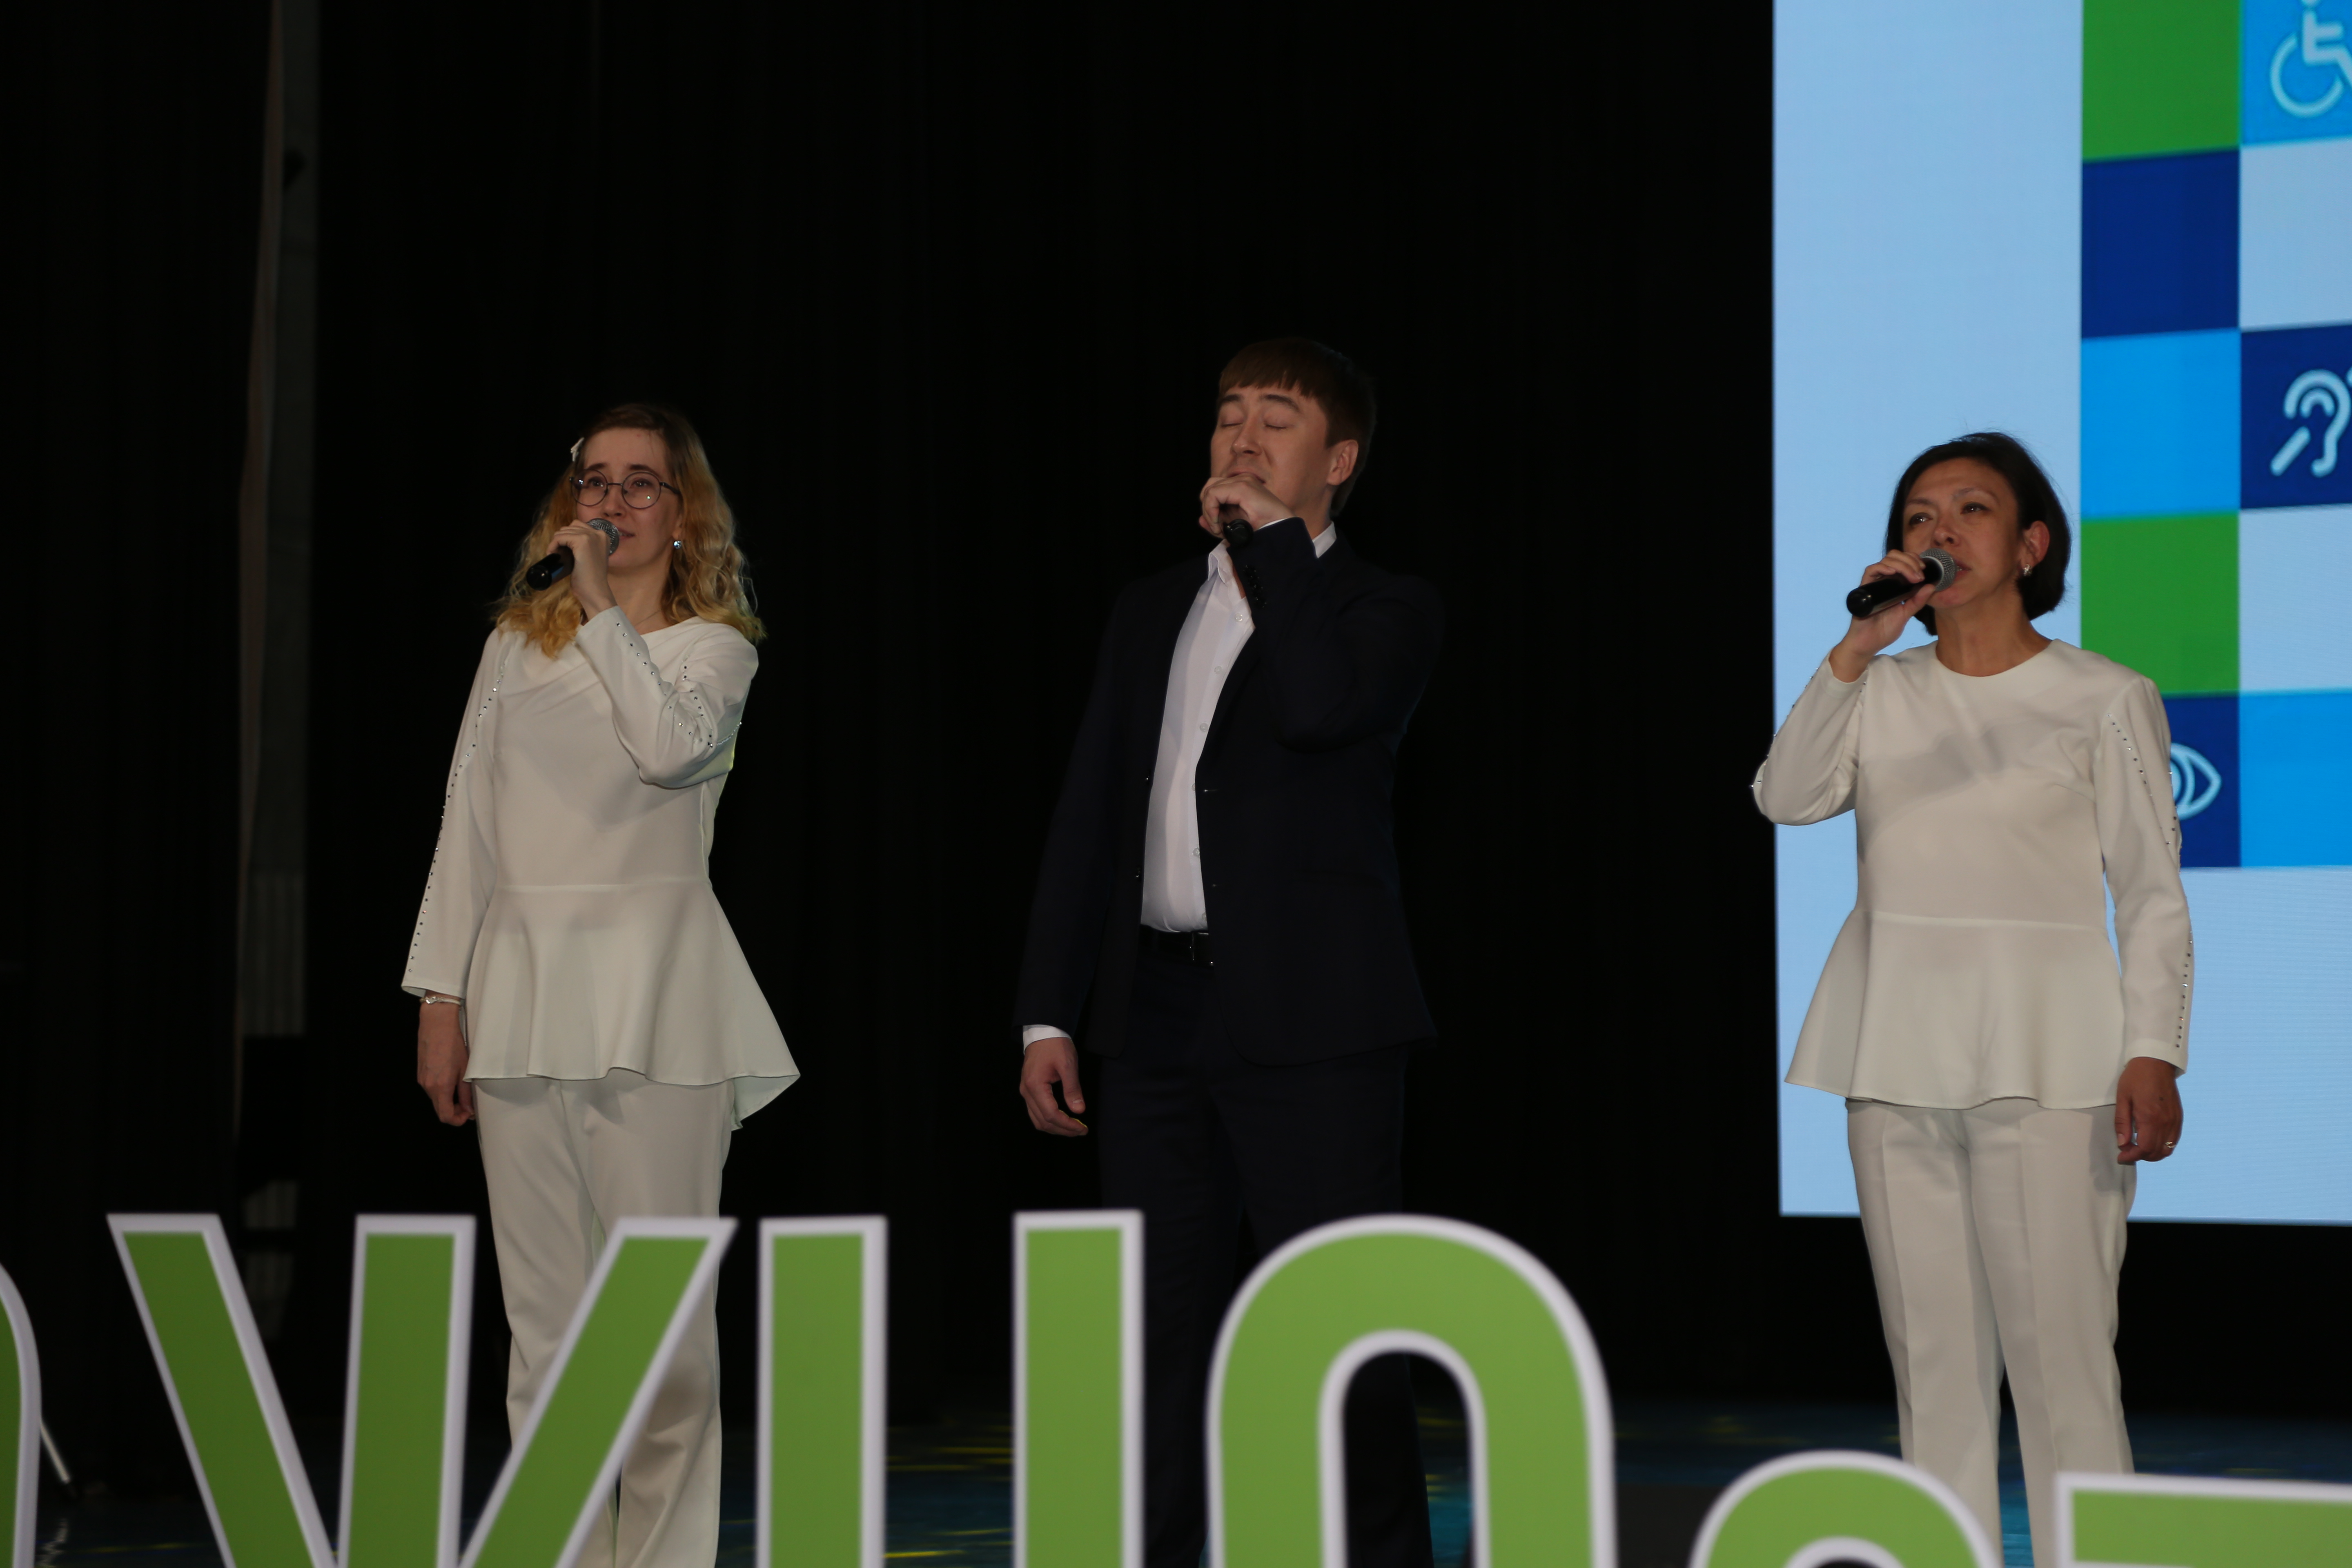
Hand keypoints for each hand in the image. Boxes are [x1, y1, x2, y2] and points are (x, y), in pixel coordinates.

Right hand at [417, 1000, 475, 1125]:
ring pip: (435, 1100)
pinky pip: (431, 1090)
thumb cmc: (453, 1044)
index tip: (468, 1115)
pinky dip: (441, 1092)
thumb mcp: (465, 1070)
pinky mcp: (420, 1074)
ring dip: (448, 1101)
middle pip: (439, 1109)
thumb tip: (469, 1109)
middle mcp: (427, 1086)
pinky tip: (451, 1082)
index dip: (457, 1120)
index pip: (445, 1116)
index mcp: (440, 1086)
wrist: (436, 1025)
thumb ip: (465, 1093)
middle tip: (468, 1105)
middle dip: (454, 1111)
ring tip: (462, 1091)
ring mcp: (422, 1080)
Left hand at [551, 519, 616, 615]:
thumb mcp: (591, 557)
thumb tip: (566, 542)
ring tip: (555, 555)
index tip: (563, 550)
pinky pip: (560, 537)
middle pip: (570, 527)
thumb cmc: (591, 579)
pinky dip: (553, 544)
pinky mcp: (582, 541)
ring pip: (564, 531)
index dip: (567, 537)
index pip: (578, 526)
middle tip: (558, 554)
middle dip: (561, 539)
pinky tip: (552, 554)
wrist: (595, 591)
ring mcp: (591, 536)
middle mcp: (599, 533)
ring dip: (556, 542)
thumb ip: (585, 547)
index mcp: (603, 536)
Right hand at [1019, 1035, 1088, 1136]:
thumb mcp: (1068, 1065)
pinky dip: (1049, 1120)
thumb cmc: (1055, 1045)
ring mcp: (1025, 1091)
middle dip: (1063, 1130)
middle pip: (1043, 1121)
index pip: (1051, 1115)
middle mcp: (1026, 1092)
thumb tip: (1079, 1110)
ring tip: (1073, 1128)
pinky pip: (1036, 1112)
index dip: (1067, 1125)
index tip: (1082, 1129)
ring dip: (1055, 1127)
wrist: (1043, 1032)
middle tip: (1081, 1131)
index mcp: (1035, 1086)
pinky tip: (1061, 1119)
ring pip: (1037, 1120)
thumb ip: (1072, 1089)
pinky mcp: (1028, 1090)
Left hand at [1196, 473, 1294, 538]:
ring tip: (1217, 526)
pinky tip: (1218, 523)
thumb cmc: (1263, 528)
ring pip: (1209, 490)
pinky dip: (1211, 510)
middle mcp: (1242, 479)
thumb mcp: (1235, 525)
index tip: (1217, 527)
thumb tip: (1200, 520)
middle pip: (1209, 486)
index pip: (1214, 489)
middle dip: (1207, 508)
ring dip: (1208, 510)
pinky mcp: (1242, 487)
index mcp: (1242, 485)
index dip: (1209, 508)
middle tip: (1216, 526)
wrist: (1280, 530)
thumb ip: (1217, 522)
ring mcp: (1242, 481)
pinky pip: (1214, 494)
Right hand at [1827, 550, 1938, 680]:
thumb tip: (1932, 585)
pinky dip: (1883, 567)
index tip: (1923, 570)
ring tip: (1911, 577)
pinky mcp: (1865, 588)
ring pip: (1886, 560)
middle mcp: (1884, 581)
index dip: (1914, 560)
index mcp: (1894, 584)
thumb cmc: (1884, 630)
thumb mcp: (1906, 613)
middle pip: (1895, 557)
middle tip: (1918, 575)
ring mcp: (1874, 584)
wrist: (1869, 643)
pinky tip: (1893, 573)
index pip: (1904, 561)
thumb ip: (1918, 601)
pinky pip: (1871, 570)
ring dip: (1902, 564)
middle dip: (1910, 561)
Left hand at [2114, 1057, 2181, 1163]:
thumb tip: (2122, 1143)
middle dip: (2140, 1156)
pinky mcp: (2179, 1117)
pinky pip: (2173, 1140)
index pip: (2144, 1148)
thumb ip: (2122, 1123)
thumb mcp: (2122, 1098)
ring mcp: (2175, 1120)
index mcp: (2150, 1118)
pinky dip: (2162, 1146)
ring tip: (2137, 1147)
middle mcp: (2166, 1122)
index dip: (2132, 1156)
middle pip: (2156, 1152)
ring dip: (2152, 1153)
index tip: (2121, 1156)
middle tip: (2127, 1150)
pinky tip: (2151, 1140)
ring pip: (2167, 1149)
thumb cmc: (2135, 1078)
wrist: (2156, 1063)